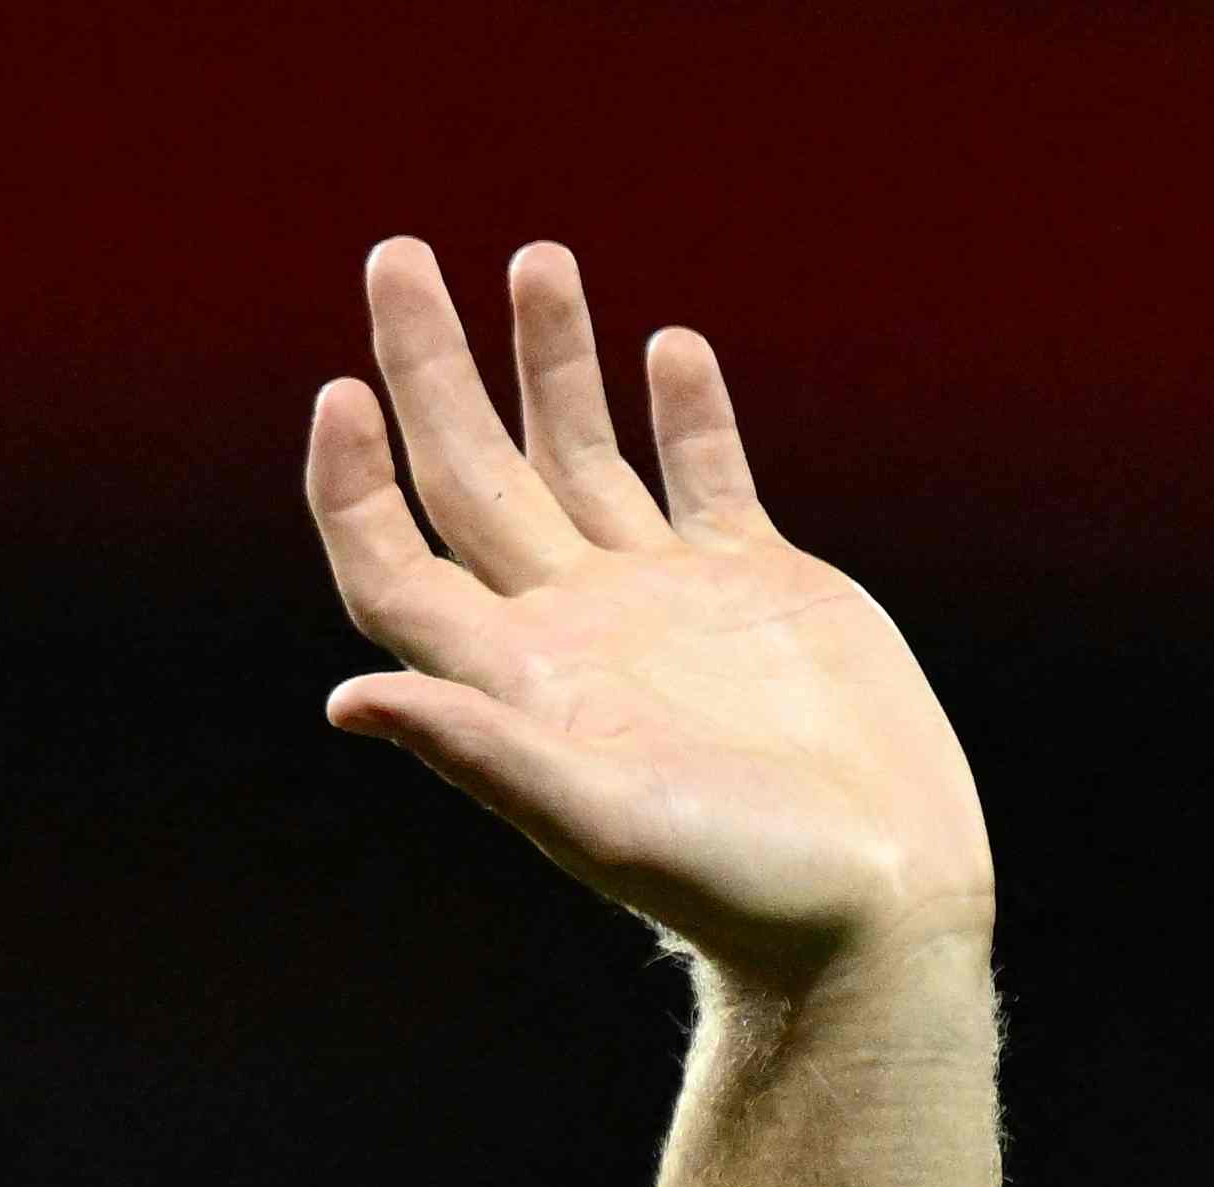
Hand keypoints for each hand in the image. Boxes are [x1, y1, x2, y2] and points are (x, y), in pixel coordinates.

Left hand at [307, 238, 995, 984]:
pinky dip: (684, 410)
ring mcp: (662, 599)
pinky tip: (666, 351)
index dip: (354, 483)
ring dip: (550, 359)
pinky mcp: (756, 586)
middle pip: (470, 473)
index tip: (342, 391)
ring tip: (531, 258)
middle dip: (429, 365)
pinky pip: (702, 473)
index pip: (397, 561)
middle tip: (393, 256)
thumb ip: (479, 749)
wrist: (871, 904)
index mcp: (517, 675)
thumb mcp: (596, 820)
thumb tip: (346, 702)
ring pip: (582, 452)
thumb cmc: (733, 886)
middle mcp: (573, 625)